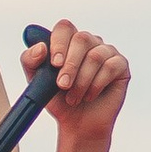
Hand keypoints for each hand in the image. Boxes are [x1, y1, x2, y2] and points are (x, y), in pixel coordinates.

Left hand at [24, 17, 128, 147]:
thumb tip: (40, 48)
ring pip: (95, 56)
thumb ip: (30, 61)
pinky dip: (97, 84)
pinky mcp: (120, 65)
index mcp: (69, 41)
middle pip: (82, 39)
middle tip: (62, 85)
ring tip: (74, 98)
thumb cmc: (59, 101)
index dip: (59, 43)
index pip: (65, 27)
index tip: (54, 64)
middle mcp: (89, 42)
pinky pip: (110, 66)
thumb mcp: (37, 81)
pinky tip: (90, 96)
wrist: (77, 124)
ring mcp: (106, 52)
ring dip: (82, 81)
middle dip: (70, 65)